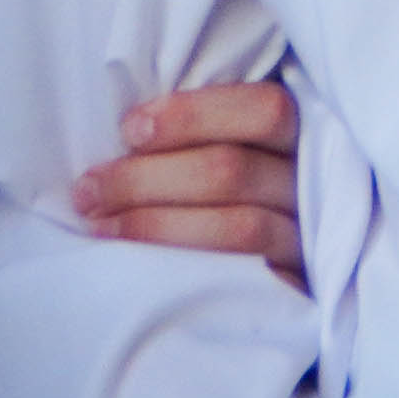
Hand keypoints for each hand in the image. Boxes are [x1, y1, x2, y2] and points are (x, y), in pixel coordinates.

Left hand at [75, 79, 302, 277]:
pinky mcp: (294, 287)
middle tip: (88, 190)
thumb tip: (128, 126)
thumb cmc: (227, 195)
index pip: (266, 110)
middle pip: (233, 170)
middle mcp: (310, 184)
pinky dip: (180, 268)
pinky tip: (135, 265)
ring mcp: (306, 237)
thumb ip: (206, 133)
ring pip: (237, 227)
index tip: (129, 129)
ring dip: (153, 225)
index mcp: (304, 135)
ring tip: (98, 226)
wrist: (278, 276)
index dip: (192, 116)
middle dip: (145, 177)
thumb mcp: (238, 148)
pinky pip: (240, 282)